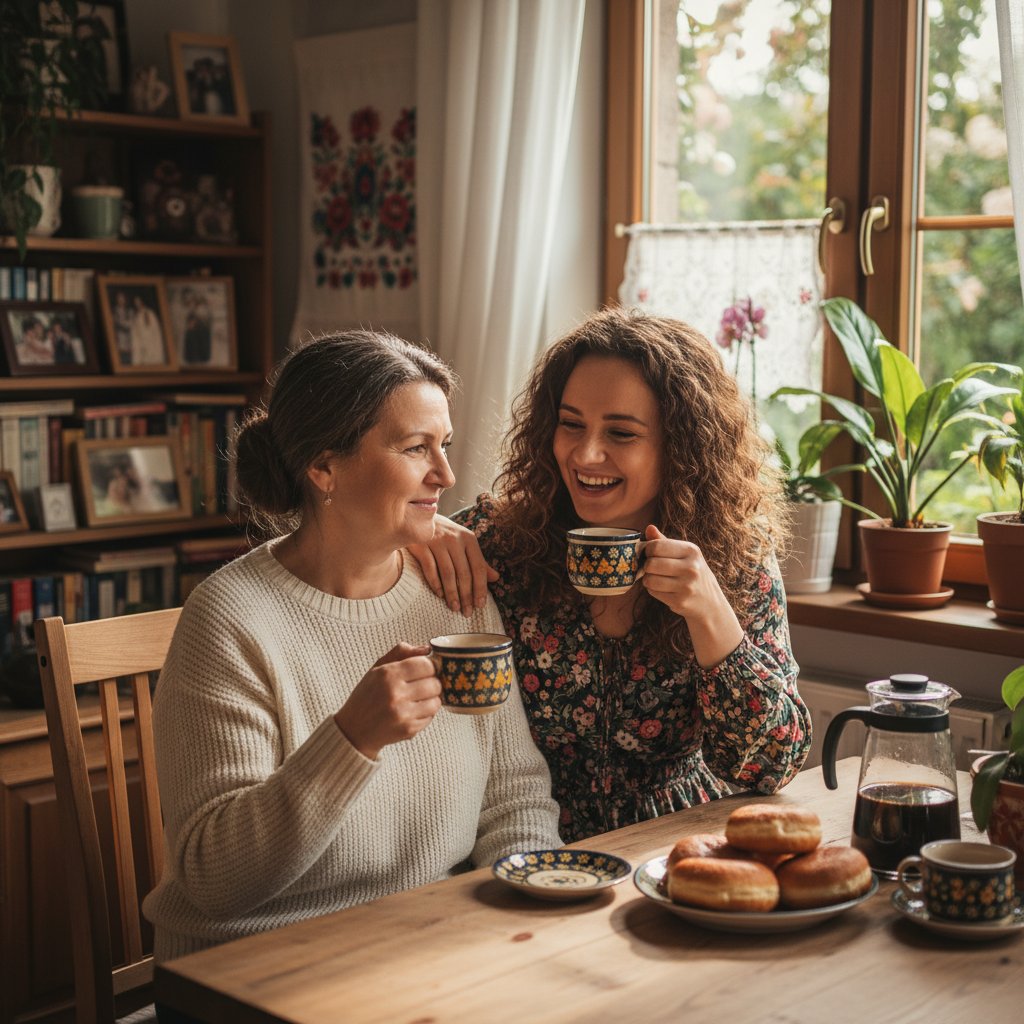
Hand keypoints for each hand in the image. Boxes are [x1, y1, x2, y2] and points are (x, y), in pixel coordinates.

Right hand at [333, 643, 441, 758]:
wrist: (353, 730)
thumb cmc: (366, 696)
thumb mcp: (377, 669)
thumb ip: (401, 653)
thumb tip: (427, 648)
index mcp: (387, 674)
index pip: (426, 665)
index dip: (429, 667)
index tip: (424, 671)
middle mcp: (395, 693)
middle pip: (434, 683)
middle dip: (432, 683)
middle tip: (423, 686)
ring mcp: (402, 713)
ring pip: (436, 701)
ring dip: (431, 700)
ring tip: (419, 700)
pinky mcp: (408, 729)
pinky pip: (430, 717)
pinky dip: (426, 714)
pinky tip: (413, 712)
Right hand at [407, 516, 497, 616]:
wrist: (416, 518)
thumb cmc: (444, 535)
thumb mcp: (463, 544)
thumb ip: (478, 561)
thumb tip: (495, 578)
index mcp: (469, 539)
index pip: (479, 567)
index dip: (480, 588)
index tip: (480, 605)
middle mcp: (455, 539)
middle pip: (464, 573)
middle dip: (466, 595)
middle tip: (467, 612)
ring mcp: (437, 541)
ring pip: (448, 573)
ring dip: (452, 593)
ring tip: (454, 608)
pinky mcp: (421, 544)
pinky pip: (430, 568)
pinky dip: (435, 583)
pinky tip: (439, 595)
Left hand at [641, 525, 742, 665]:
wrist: (710, 602)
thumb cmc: (692, 573)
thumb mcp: (684, 554)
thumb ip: (665, 541)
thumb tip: (649, 528)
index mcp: (691, 551)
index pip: (657, 546)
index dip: (648, 550)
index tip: (650, 554)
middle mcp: (691, 567)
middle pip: (651, 563)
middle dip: (647, 566)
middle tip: (652, 568)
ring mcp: (686, 585)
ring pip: (649, 579)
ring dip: (648, 579)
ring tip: (657, 579)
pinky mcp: (680, 601)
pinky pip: (653, 592)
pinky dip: (653, 590)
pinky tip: (663, 589)